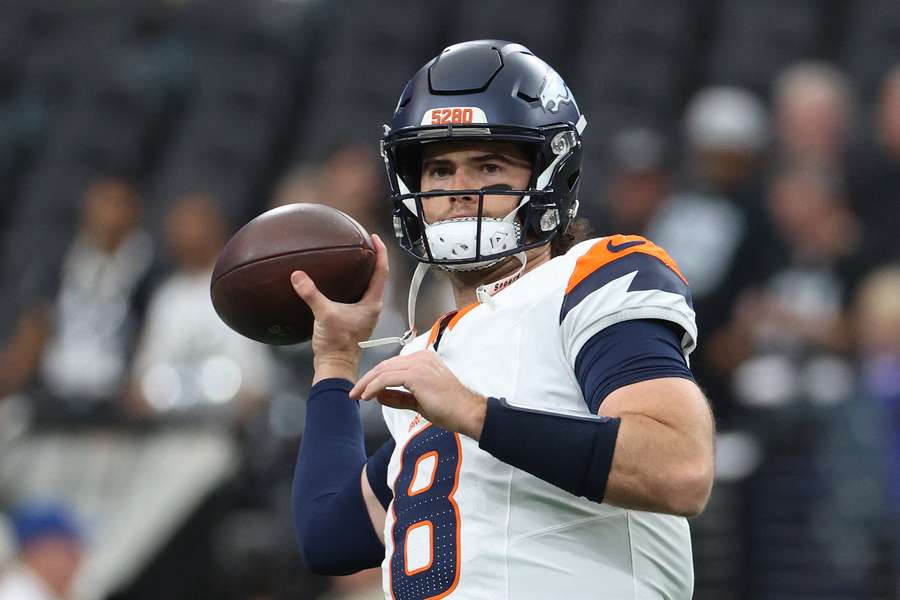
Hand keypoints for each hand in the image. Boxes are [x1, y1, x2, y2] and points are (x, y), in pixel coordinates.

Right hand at [291, 234, 388, 382]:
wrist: (335, 366)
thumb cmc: (336, 345)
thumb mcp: (324, 315)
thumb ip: (312, 294)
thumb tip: (298, 276)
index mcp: (372, 304)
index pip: (382, 272)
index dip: (380, 253)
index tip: (374, 238)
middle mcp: (372, 307)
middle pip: (378, 277)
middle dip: (373, 259)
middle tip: (364, 243)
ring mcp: (364, 314)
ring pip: (369, 287)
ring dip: (364, 272)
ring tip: (355, 258)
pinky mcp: (355, 319)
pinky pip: (358, 295)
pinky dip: (353, 284)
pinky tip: (341, 281)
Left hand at [349, 350, 486, 439]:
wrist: (465, 411)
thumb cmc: (448, 408)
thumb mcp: (418, 401)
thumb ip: (399, 397)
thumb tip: (379, 396)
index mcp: (423, 360)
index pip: (393, 365)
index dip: (376, 377)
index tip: (364, 390)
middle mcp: (420, 358)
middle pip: (385, 365)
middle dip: (367, 379)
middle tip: (355, 393)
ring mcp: (418, 364)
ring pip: (383, 370)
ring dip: (367, 383)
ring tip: (357, 395)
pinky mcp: (415, 374)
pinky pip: (387, 379)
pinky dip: (374, 387)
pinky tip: (368, 396)